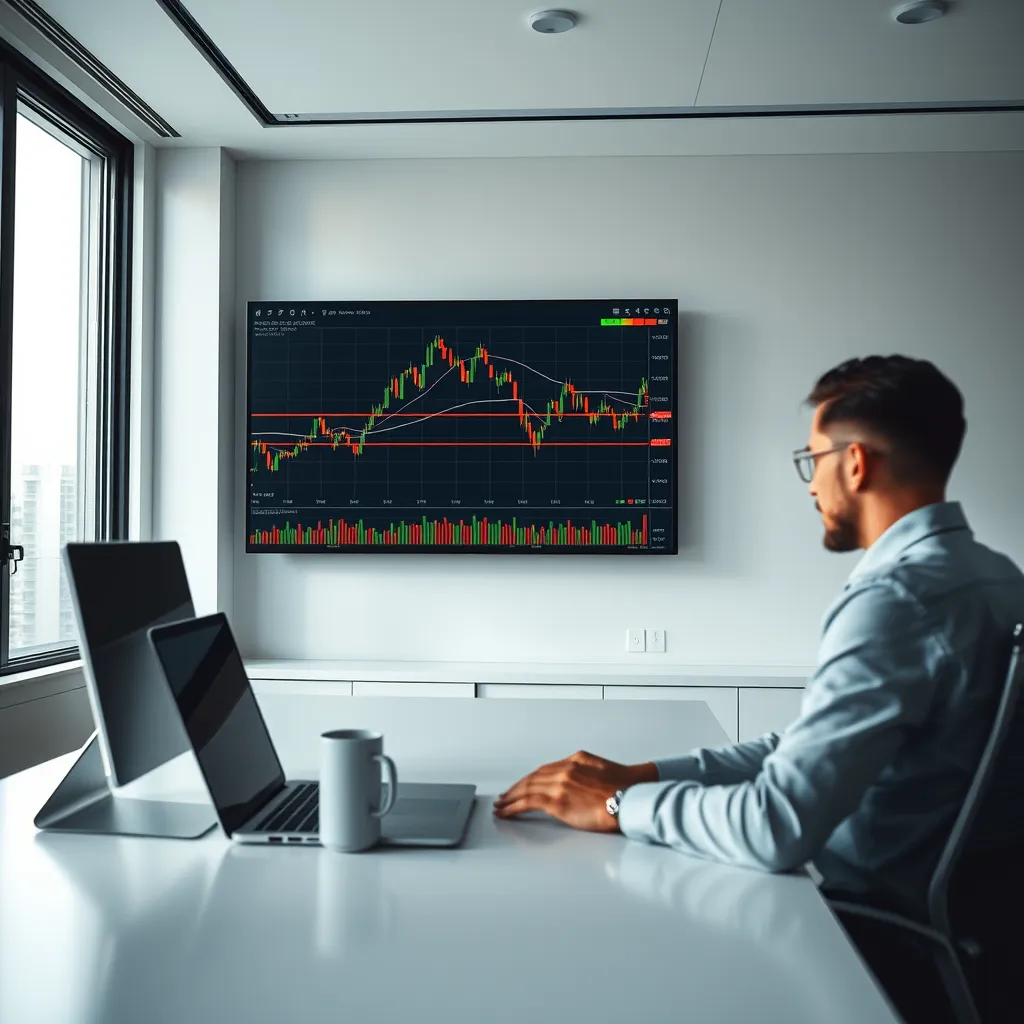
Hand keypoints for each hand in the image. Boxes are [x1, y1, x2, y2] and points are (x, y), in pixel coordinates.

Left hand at [492, 750, 657, 832]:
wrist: (630, 797)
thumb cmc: (624, 788)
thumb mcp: (602, 769)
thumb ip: (585, 771)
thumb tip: (578, 781)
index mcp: (575, 760)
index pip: (545, 769)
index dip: (531, 778)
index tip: (522, 785)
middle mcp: (565, 769)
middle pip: (533, 777)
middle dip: (517, 787)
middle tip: (505, 795)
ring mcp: (559, 784)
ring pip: (526, 788)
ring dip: (510, 797)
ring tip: (501, 805)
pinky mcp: (557, 801)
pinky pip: (527, 803)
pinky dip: (513, 807)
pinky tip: (505, 811)